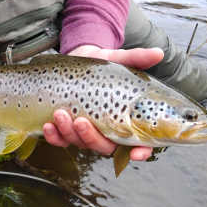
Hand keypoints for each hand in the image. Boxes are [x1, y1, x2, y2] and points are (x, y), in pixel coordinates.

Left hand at [43, 45, 164, 160]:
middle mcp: (107, 130)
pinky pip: (61, 140)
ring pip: (80, 143)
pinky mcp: (67, 129)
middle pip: (104, 147)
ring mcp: (87, 131)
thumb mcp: (118, 60)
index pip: (139, 143)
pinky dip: (54, 137)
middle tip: (81, 121)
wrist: (77, 61)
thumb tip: (158, 53)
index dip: (141, 151)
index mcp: (126, 120)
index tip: (138, 153)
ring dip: (69, 133)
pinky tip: (48, 125)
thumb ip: (137, 59)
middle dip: (91, 138)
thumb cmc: (102, 65)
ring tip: (59, 114)